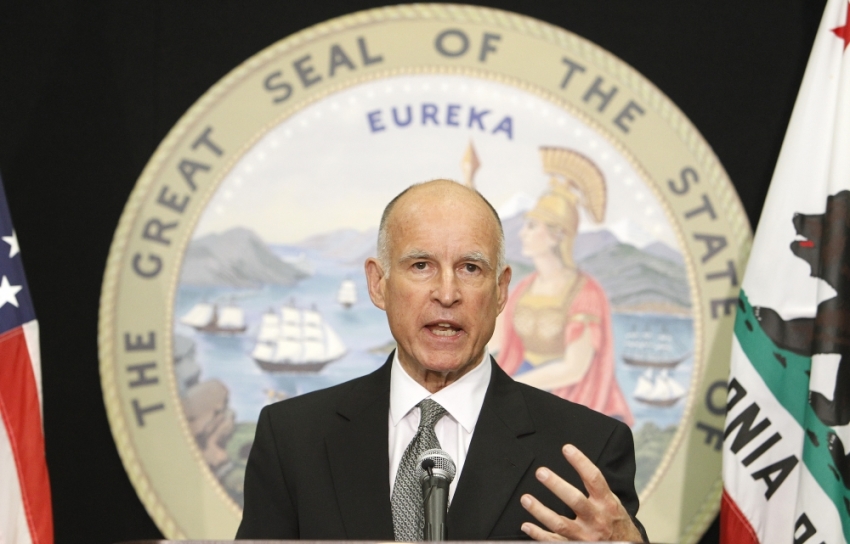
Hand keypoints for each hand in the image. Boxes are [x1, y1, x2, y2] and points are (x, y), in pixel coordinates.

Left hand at [519, 444, 642, 541]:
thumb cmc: (615, 523)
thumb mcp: (612, 503)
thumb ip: (597, 488)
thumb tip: (578, 463)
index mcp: (606, 504)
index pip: (594, 479)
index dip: (581, 462)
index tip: (567, 449)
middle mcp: (596, 519)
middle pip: (575, 500)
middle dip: (556, 485)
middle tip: (541, 472)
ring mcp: (585, 536)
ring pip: (560, 524)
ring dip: (540, 511)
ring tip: (526, 499)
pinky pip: (554, 541)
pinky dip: (538, 534)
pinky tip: (526, 525)